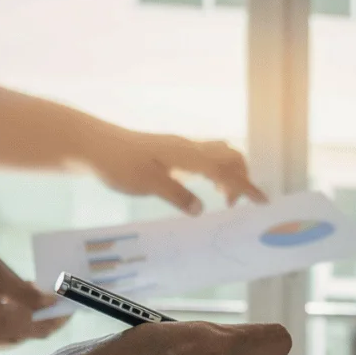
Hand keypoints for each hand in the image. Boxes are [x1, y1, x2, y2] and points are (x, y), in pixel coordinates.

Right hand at [0, 240, 67, 349]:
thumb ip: (24, 291)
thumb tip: (49, 303)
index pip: (37, 328)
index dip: (57, 318)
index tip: (71, 305)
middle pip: (22, 334)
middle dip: (39, 317)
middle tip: (51, 295)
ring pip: (4, 334)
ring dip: (19, 317)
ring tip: (26, 291)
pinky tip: (0, 299)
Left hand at [82, 126, 267, 214]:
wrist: (93, 145)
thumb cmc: (118, 164)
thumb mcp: (147, 184)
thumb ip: (176, 195)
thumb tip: (200, 208)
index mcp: (186, 155)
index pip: (226, 170)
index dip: (246, 186)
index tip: (262, 201)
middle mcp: (187, 148)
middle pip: (229, 155)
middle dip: (241, 177)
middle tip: (232, 204)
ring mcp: (179, 148)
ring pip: (217, 154)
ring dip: (228, 174)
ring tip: (220, 197)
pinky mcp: (170, 151)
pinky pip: (203, 158)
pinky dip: (214, 171)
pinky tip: (201, 187)